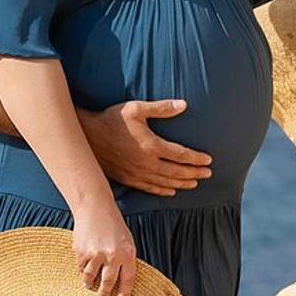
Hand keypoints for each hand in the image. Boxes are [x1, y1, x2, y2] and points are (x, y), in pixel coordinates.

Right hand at [71, 201, 139, 295]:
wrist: (94, 209)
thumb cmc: (113, 224)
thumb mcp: (126, 241)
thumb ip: (125, 259)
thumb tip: (121, 279)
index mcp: (127, 254)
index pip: (128, 280)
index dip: (124, 294)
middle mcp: (112, 255)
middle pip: (108, 282)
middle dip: (105, 293)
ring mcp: (95, 254)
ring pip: (92, 277)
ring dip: (90, 284)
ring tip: (89, 286)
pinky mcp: (81, 251)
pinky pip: (81, 267)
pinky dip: (82, 270)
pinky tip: (83, 270)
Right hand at [78, 99, 212, 195]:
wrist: (86, 136)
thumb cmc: (112, 119)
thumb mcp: (136, 108)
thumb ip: (161, 108)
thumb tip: (183, 105)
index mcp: (152, 146)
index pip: (182, 155)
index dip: (197, 159)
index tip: (208, 160)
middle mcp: (147, 163)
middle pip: (177, 172)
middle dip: (195, 173)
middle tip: (208, 174)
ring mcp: (137, 174)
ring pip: (166, 182)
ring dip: (182, 183)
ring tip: (194, 183)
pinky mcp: (128, 179)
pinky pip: (150, 188)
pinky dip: (163, 190)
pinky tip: (171, 191)